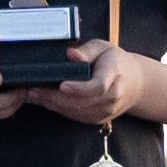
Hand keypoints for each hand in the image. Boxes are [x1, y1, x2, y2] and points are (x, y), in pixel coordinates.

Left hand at [25, 38, 143, 127]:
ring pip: (75, 111)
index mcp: (114, 75)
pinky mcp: (97, 119)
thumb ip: (87, 50)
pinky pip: (75, 116)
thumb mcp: (103, 48)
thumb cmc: (115, 62)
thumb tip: (70, 53)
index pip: (98, 86)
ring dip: (52, 104)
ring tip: (33, 94)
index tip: (62, 85)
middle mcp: (112, 97)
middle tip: (33, 89)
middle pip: (81, 102)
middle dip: (54, 97)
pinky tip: (43, 101)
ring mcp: (105, 111)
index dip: (79, 88)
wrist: (134, 83)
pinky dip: (58, 109)